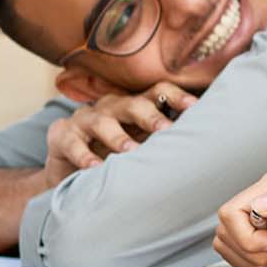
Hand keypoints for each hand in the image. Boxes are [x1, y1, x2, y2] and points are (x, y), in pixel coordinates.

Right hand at [43, 82, 195, 186]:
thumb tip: (204, 144)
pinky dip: (84, 155)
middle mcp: (111, 107)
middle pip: (132, 103)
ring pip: (101, 121)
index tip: (195, 106)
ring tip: (131, 150)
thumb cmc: (114, 156)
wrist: (68, 174)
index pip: (157, 91)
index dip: (176, 96)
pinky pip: (72, 143)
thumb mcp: (140, 146)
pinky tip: (94, 168)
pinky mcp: (61, 135)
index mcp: (135, 106)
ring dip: (118, 136)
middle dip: (150, 114)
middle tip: (166, 128)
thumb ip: (163, 139)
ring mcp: (85, 119)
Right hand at [212, 167, 266, 266]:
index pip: (233, 210)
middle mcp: (266, 195)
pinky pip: (228, 250)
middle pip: (226, 226)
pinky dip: (245, 263)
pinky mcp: (255, 234)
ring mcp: (259, 216)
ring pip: (224, 239)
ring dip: (248, 258)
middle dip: (250, 249)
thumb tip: (263, 200)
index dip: (250, 236)